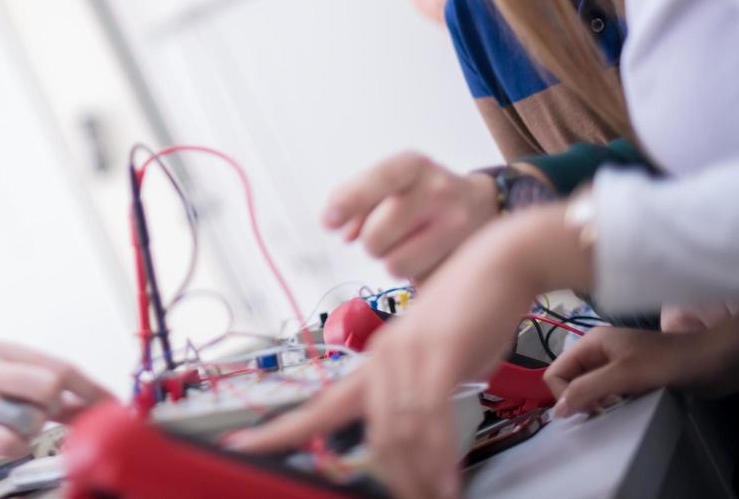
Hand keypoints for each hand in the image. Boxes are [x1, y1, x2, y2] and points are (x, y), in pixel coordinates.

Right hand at [0, 342, 113, 459]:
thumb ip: (31, 382)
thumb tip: (81, 402)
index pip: (59, 365)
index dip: (90, 387)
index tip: (111, 404)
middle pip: (50, 388)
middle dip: (58, 409)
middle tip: (44, 417)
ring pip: (30, 420)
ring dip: (30, 430)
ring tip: (7, 426)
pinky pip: (8, 443)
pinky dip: (14, 446)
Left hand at [226, 205, 572, 498]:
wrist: (498, 264)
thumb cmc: (470, 315)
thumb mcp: (435, 364)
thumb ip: (419, 399)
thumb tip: (421, 439)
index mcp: (371, 364)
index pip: (316, 407)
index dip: (277, 430)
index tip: (240, 447)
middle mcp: (379, 359)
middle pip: (368, 435)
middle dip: (393, 479)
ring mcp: (405, 354)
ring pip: (397, 431)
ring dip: (419, 474)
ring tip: (436, 496)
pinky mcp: (438, 352)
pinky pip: (428, 416)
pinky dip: (438, 455)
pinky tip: (446, 480)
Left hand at [324, 151, 499, 281]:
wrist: (483, 204)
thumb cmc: (422, 192)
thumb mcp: (394, 182)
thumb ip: (360, 200)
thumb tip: (341, 232)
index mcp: (414, 165)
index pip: (379, 179)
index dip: (349, 201)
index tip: (327, 222)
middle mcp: (440, 191)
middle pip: (375, 235)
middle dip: (370, 241)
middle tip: (386, 234)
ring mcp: (458, 228)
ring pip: (394, 265)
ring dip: (392, 261)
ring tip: (410, 244)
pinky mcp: (467, 261)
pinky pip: (419, 282)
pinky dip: (416, 274)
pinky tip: (430, 256)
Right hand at [546, 318, 738, 416]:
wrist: (709, 360)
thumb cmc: (664, 363)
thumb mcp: (622, 375)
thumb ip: (587, 390)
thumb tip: (556, 410)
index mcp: (590, 342)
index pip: (556, 371)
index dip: (564, 394)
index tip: (586, 410)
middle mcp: (598, 350)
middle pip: (571, 379)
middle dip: (581, 398)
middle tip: (604, 410)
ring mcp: (615, 362)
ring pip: (589, 387)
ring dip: (598, 401)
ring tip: (618, 406)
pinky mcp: (630, 374)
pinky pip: (608, 391)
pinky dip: (611, 401)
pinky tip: (627, 404)